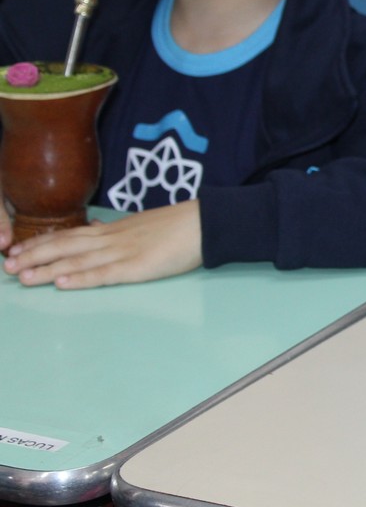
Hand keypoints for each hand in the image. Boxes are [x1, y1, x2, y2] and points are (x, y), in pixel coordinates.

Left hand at [2, 200, 202, 288]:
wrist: (206, 222)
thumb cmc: (179, 226)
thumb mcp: (143, 225)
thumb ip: (118, 231)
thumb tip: (97, 231)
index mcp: (114, 230)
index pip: (70, 235)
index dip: (41, 242)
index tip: (16, 249)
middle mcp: (113, 240)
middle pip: (66, 246)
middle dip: (34, 256)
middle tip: (8, 265)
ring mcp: (124, 253)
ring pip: (78, 261)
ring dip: (47, 269)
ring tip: (23, 276)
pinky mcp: (138, 267)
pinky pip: (104, 275)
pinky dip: (81, 279)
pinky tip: (62, 284)